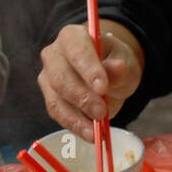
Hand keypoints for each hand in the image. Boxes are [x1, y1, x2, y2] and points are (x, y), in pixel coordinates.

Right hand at [38, 20, 142, 142]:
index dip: (88, 70)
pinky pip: (58, 114)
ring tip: (96, 132)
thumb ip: (118, 66)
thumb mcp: (122, 59)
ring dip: (76, 118)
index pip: (76, 51)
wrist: (107, 72)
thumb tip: (118, 69)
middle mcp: (53, 55)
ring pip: (56, 100)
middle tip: (102, 113)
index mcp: (71, 37)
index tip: (103, 88)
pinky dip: (74, 126)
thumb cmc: (113, 60)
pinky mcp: (50, 98)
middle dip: (81, 98)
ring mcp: (48, 77)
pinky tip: (89, 135)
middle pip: (60, 78)